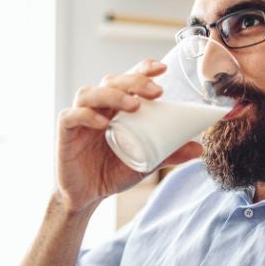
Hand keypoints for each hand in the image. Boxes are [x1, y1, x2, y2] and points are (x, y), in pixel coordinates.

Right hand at [55, 59, 202, 213]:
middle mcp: (98, 105)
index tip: (162, 69)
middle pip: (112, 80)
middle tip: (157, 92)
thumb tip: (199, 149)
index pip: (129, 79)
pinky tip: (105, 123)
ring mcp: (80, 116)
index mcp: (117, 106)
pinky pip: (73, 115)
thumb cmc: (113, 170)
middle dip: (135, 81)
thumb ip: (169, 153)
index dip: (143, 69)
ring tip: (135, 105)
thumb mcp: (146, 161)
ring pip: (91, 93)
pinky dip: (88, 115)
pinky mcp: (65, 130)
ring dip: (114, 94)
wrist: (88, 196)